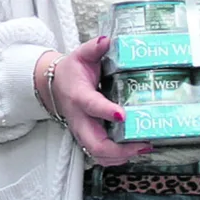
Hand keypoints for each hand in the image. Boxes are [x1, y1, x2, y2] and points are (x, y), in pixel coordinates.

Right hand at [44, 36, 147, 167]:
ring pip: (98, 154)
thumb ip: (94, 48)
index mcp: (79, 97)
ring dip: (121, 156)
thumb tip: (106, 41)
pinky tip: (135, 150)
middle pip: (95, 144)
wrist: (56, 86)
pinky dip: (118, 158)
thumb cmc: (71, 73)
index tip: (122, 114)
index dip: (106, 111)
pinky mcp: (88, 139)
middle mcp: (80, 119)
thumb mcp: (81, 55)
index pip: (91, 106)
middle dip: (120, 149)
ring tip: (143, 147)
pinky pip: (101, 156)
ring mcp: (83, 132)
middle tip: (142, 142)